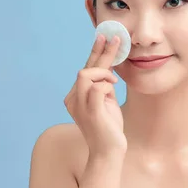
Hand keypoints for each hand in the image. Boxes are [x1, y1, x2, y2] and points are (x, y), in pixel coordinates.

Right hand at [64, 34, 126, 157]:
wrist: (109, 150)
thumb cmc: (109, 126)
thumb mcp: (107, 99)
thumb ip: (104, 84)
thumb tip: (108, 65)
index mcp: (75, 95)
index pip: (85, 69)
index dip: (95, 52)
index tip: (104, 37)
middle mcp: (72, 98)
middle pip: (86, 67)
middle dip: (101, 51)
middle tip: (114, 38)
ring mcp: (79, 105)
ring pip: (86, 74)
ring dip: (103, 73)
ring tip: (113, 82)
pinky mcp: (90, 111)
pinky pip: (97, 88)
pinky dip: (106, 85)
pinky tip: (112, 89)